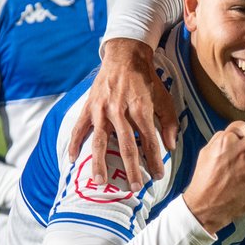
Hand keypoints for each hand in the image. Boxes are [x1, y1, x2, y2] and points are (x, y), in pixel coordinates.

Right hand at [68, 39, 178, 186]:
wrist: (124, 56)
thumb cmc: (146, 80)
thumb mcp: (164, 98)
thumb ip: (168, 123)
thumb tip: (170, 147)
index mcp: (141, 109)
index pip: (150, 141)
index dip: (154, 160)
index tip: (157, 176)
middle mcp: (120, 111)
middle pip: (126, 146)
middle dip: (131, 169)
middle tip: (135, 187)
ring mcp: (102, 110)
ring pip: (100, 141)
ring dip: (99, 163)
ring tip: (100, 182)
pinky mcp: (89, 107)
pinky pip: (79, 128)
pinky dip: (75, 144)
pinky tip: (73, 160)